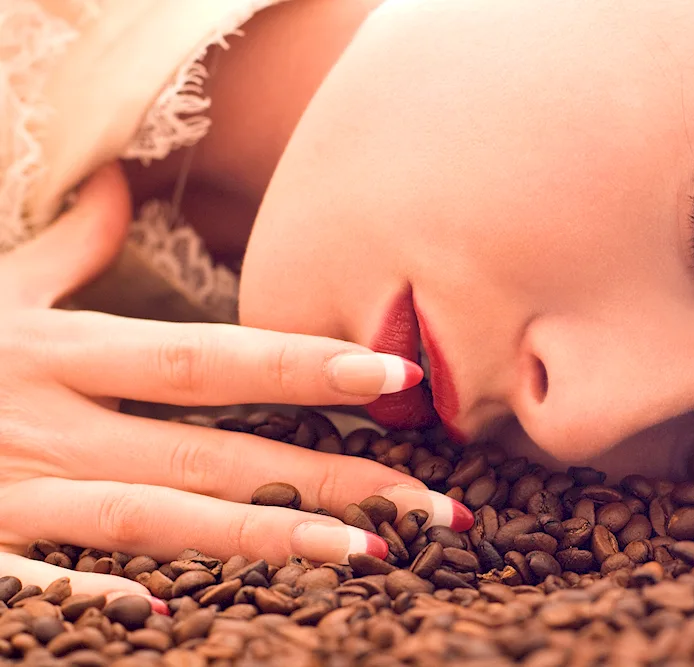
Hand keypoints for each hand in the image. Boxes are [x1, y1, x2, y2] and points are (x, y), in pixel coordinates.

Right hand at [0, 163, 470, 601]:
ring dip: (265, 541)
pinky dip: (91, 597)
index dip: (302, 365)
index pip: (207, 358)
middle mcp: (50, 421)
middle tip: (435, 507)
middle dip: (332, 477)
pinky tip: (170, 616)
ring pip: (157, 520)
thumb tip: (123, 185)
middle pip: (215, 452)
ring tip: (368, 558)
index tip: (395, 379)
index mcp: (61, 351)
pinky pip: (32, 580)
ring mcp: (10, 490)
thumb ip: (66, 247)